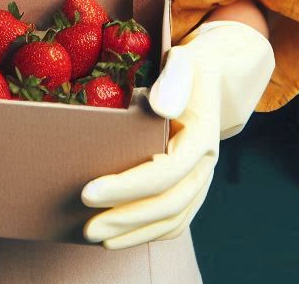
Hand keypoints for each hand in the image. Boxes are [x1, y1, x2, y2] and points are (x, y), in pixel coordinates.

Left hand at [80, 20, 274, 247]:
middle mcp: (206, 165)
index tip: (87, 192)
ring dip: (134, 232)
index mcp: (201, 137)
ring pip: (173, 218)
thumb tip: (159, 106)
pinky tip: (118, 235)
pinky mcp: (191, 185)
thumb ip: (173, 80)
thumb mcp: (182, 62)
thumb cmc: (188, 67)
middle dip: (126, 218)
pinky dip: (148, 232)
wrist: (212, 77)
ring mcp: (201, 179)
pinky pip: (175, 218)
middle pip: (168, 204)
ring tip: (95, 236)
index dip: (126, 187)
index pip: (164, 173)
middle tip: (86, 227)